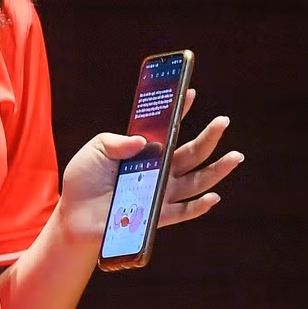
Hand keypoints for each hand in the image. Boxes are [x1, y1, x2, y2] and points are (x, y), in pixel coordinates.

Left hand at [54, 88, 244, 244]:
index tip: (190, 92)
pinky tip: (213, 197)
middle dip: (209, 138)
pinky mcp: (156, 216)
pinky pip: (183, 212)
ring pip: (197, 182)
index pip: (170, 130)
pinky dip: (199, 207)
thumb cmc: (84, 180)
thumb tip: (143, 139)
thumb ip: (116, 141)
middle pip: (191, 154)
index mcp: (146, 152)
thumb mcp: (96, 150)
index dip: (180, 111)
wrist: (73, 213)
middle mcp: (159, 171)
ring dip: (217, 170)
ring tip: (234, 157)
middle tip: (223, 121)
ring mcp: (160, 193)